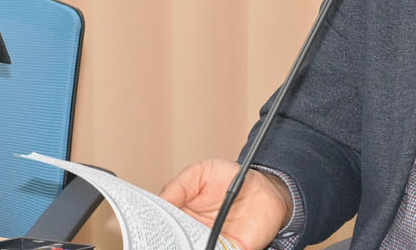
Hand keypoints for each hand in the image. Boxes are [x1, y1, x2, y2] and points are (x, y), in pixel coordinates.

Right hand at [161, 158, 290, 249]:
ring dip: (189, 244)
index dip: (156, 224)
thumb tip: (161, 201)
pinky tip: (208, 245)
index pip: (164, 221)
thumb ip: (178, 187)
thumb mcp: (199, 173)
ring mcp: (215, 240)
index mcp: (184, 211)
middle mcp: (197, 229)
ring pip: (196, 247)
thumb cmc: (233, 177)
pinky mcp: (235, 248)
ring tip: (182, 240)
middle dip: (169, 239)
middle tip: (163, 237)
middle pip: (177, 239)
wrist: (266, 188)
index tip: (149, 224)